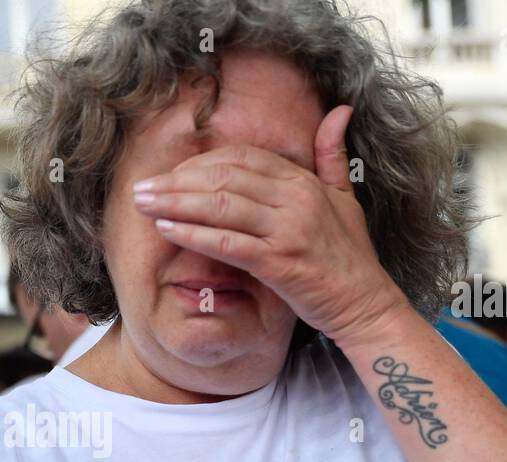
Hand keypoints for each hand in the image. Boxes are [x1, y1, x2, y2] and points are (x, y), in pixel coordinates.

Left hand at [131, 105, 410, 345]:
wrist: (365, 305)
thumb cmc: (350, 257)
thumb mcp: (345, 198)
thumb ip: (333, 156)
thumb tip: (339, 111)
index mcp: (305, 182)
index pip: (243, 158)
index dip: (202, 163)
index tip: (171, 173)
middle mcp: (296, 199)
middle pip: (223, 178)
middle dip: (176, 181)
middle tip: (141, 187)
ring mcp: (287, 230)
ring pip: (220, 206)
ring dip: (174, 203)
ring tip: (141, 203)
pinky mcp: (279, 263)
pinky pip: (226, 243)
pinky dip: (192, 234)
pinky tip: (165, 229)